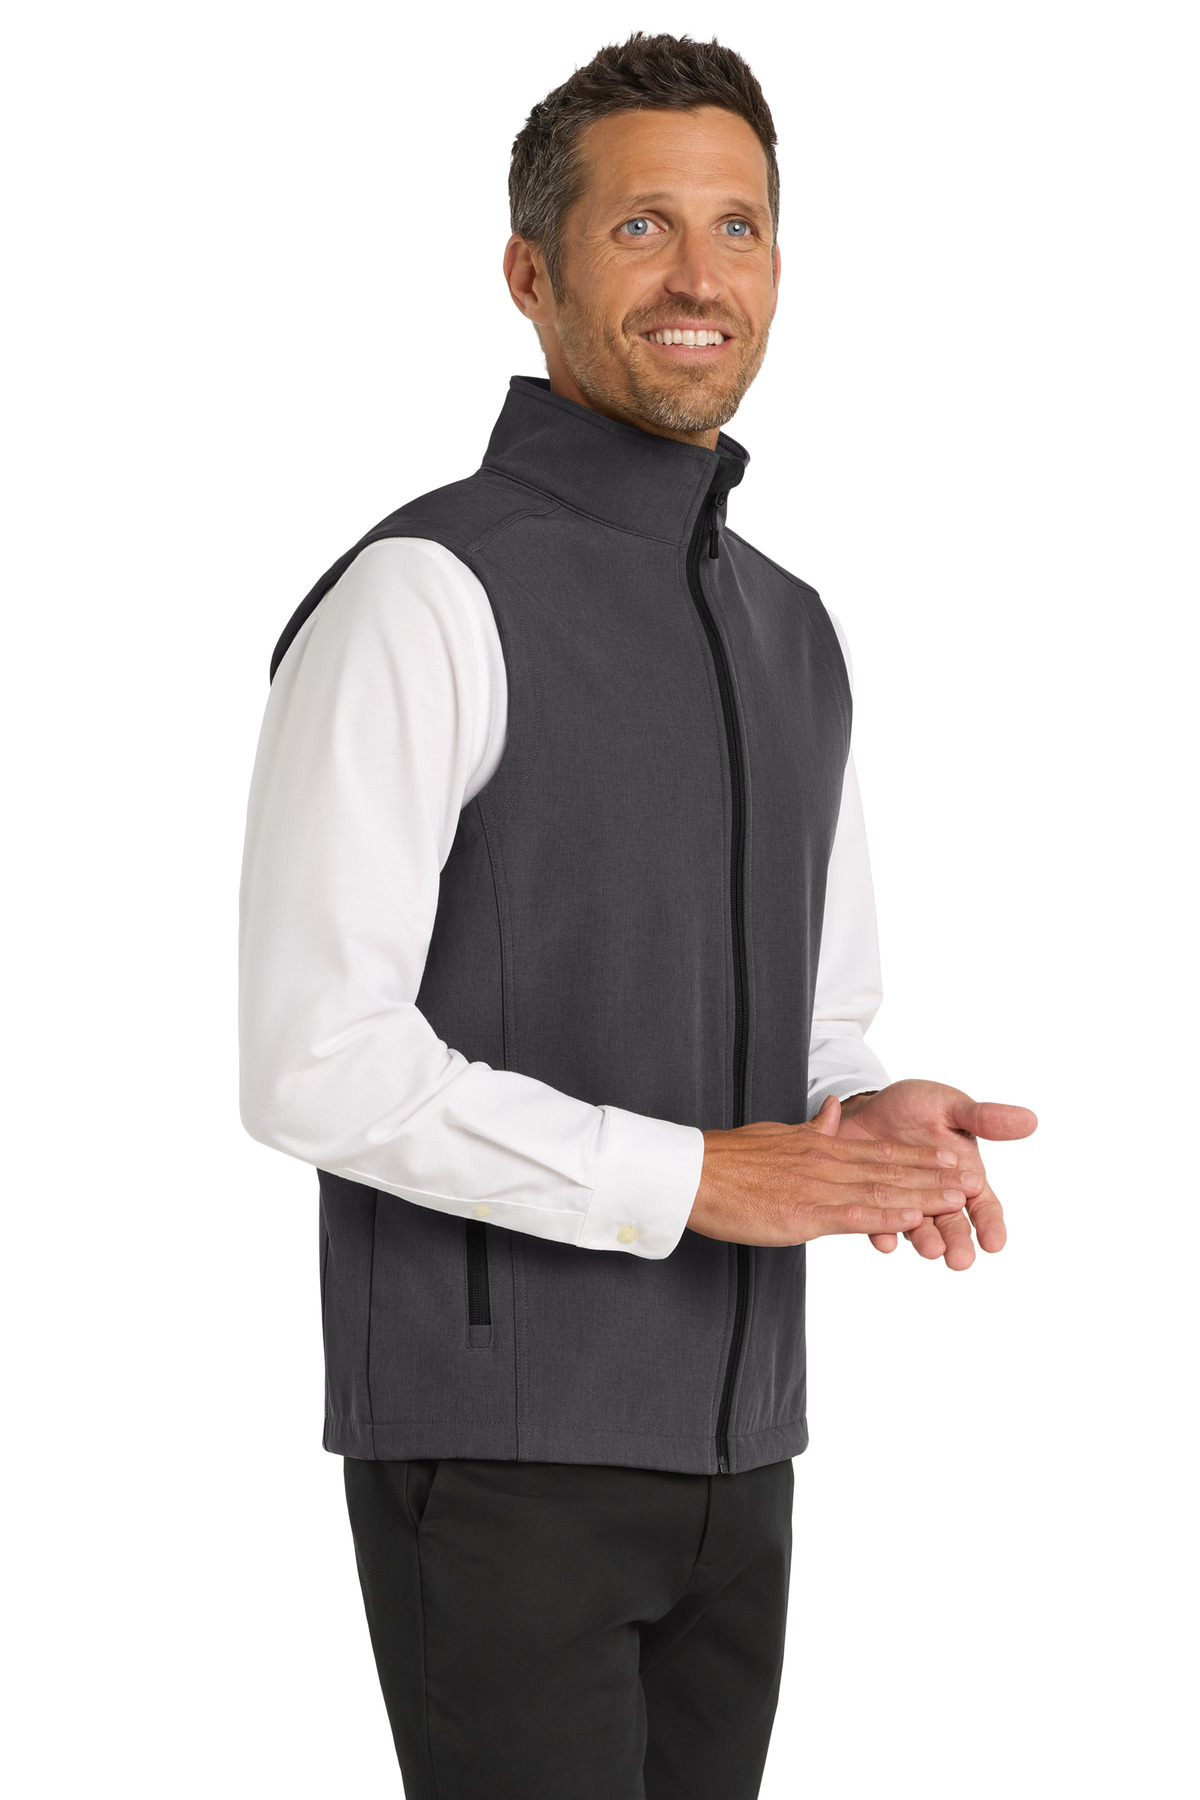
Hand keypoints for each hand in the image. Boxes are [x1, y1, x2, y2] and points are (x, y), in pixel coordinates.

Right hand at [688, 1094, 973, 1246]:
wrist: (693, 1172)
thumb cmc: (728, 1160)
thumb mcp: (776, 1133)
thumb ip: (811, 1128)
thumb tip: (833, 1111)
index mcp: (820, 1145)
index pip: (880, 1150)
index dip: (920, 1155)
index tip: (952, 1157)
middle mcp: (826, 1161)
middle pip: (890, 1169)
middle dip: (934, 1176)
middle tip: (972, 1180)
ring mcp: (817, 1186)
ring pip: (881, 1189)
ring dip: (922, 1195)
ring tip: (958, 1198)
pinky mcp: (804, 1212)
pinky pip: (853, 1213)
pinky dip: (886, 1215)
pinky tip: (912, 1219)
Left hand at [836, 1080, 1036, 1269]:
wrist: (867, 1106)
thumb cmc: (916, 1106)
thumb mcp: (950, 1106)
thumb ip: (983, 1118)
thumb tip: (1030, 1120)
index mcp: (964, 1177)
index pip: (984, 1207)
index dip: (991, 1225)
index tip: (995, 1244)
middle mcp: (937, 1197)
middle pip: (953, 1226)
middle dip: (958, 1244)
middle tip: (960, 1261)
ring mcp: (906, 1203)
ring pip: (919, 1229)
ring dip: (925, 1241)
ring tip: (931, 1251)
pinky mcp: (873, 1204)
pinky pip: (877, 1222)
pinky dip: (881, 1232)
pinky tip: (884, 1241)